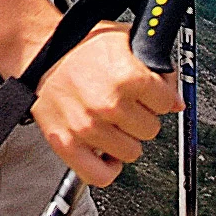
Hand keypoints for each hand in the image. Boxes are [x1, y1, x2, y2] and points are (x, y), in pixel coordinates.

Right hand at [29, 22, 176, 187]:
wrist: (39, 50)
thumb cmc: (79, 44)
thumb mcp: (126, 40)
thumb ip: (156, 66)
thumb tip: (176, 99)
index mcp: (128, 76)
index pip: (167, 103)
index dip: (161, 96)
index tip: (151, 95)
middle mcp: (109, 104)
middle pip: (151, 129)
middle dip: (143, 116)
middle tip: (128, 106)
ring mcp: (88, 128)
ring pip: (131, 153)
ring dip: (125, 140)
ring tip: (113, 123)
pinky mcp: (67, 144)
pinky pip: (100, 175)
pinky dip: (108, 168)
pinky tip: (107, 152)